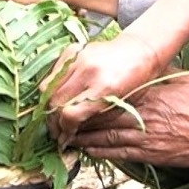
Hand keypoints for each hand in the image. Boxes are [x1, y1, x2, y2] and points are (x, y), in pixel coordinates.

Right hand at [40, 33, 165, 146]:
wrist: (140, 50)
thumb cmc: (136, 81)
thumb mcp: (121, 104)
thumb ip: (95, 118)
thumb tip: (70, 134)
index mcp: (105, 88)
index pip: (70, 114)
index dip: (65, 130)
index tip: (65, 138)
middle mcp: (89, 72)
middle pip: (55, 102)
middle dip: (53, 121)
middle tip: (57, 132)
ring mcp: (79, 59)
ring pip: (48, 88)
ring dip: (48, 106)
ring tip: (55, 116)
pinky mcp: (72, 50)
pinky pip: (51, 73)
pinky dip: (51, 88)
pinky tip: (59, 96)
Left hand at [71, 75, 188, 166]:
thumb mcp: (182, 78)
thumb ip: (160, 68)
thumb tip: (144, 57)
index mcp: (149, 93)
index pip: (113, 92)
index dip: (91, 94)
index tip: (74, 91)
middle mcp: (143, 114)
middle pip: (103, 115)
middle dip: (80, 116)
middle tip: (61, 116)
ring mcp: (144, 136)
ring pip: (105, 136)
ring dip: (84, 136)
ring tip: (66, 134)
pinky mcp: (148, 154)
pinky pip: (117, 153)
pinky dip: (99, 151)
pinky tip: (85, 149)